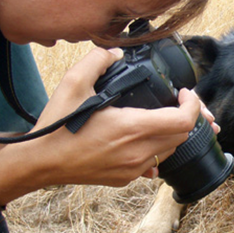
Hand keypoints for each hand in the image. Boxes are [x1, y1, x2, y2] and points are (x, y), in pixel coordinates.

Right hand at [29, 48, 204, 185]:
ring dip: (172, 134)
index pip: (184, 121)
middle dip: (187, 117)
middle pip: (182, 136)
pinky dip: (157, 150)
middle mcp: (138, 152)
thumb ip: (97, 60)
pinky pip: (153, 165)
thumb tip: (115, 53)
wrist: (40, 162)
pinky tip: (146, 140)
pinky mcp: (125, 179)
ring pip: (169, 151)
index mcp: (132, 127)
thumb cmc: (57, 126)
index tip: (184, 93)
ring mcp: (133, 169)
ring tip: (164, 118)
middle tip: (178, 102)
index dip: (192, 105)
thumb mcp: (73, 83)